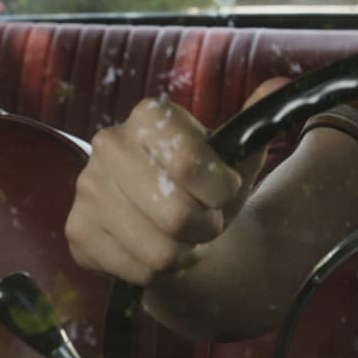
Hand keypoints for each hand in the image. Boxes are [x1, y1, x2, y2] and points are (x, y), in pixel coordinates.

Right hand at [66, 77, 289, 284]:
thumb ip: (256, 124)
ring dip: (186, 252)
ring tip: (186, 237)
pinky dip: (161, 272)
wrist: (167, 219)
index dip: (221, 189)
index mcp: (150, 115)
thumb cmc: (206, 184)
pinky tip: (160, 251)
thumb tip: (280, 85)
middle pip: (175, 213)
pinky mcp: (77, 231)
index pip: (189, 162)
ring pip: (159, 251)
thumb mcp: (235, 156)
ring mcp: (87, 188)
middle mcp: (109, 143)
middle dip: (206, 227)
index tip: (226, 190)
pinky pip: (136, 270)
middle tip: (207, 221)